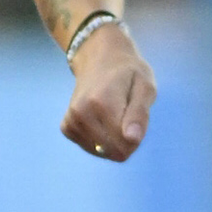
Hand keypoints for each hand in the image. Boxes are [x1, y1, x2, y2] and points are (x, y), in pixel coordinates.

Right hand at [61, 24, 155, 160]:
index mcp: (102, 103)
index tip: (136, 115)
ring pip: (102, 152)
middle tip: (125, 114)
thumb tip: (132, 139)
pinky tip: (101, 120)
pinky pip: (90, 148)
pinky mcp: (66, 127)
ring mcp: (71, 121)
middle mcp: (81, 113)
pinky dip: (99, 140)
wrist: (99, 59)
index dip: (137, 136)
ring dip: (113, 139)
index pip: (125, 145)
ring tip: (112, 114)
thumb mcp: (145, 87)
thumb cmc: (128, 73)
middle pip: (114, 151)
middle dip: (126, 140)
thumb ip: (140, 114)